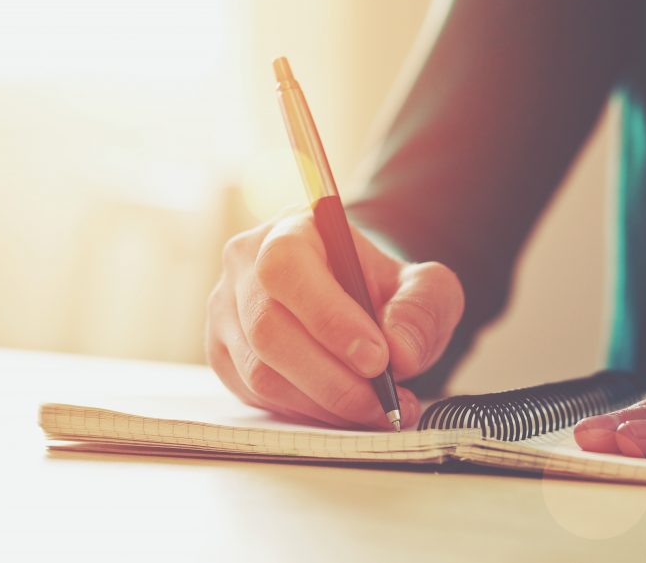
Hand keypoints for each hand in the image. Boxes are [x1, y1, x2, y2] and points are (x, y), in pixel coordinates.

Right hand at [205, 211, 463, 428]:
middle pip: (268, 329)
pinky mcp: (224, 357)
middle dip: (331, 377)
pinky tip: (342, 411)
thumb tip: (400, 353)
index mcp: (287, 232)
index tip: (377, 358)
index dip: (328, 317)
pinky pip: (256, 396)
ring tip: (374, 411)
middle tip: (382, 400)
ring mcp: (226, 314)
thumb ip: (421, 308)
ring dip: (323, 403)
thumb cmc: (380, 287)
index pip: (286, 268)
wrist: (354, 299)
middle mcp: (244, 268)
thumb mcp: (421, 285)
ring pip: (260, 372)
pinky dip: (305, 413)